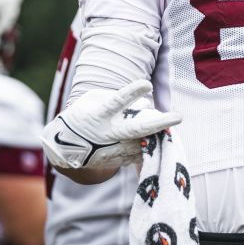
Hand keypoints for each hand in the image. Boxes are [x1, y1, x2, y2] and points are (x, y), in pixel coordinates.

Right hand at [41, 80, 181, 170]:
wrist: (64, 148)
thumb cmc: (81, 116)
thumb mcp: (94, 101)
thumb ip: (118, 99)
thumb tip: (145, 104)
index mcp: (100, 115)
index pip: (117, 102)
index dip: (131, 93)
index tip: (147, 84)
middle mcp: (108, 133)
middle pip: (136, 128)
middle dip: (158, 123)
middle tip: (178, 117)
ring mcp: (114, 149)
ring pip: (142, 142)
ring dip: (158, 134)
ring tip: (170, 124)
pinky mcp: (118, 160)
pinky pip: (139, 153)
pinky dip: (149, 145)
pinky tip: (158, 137)